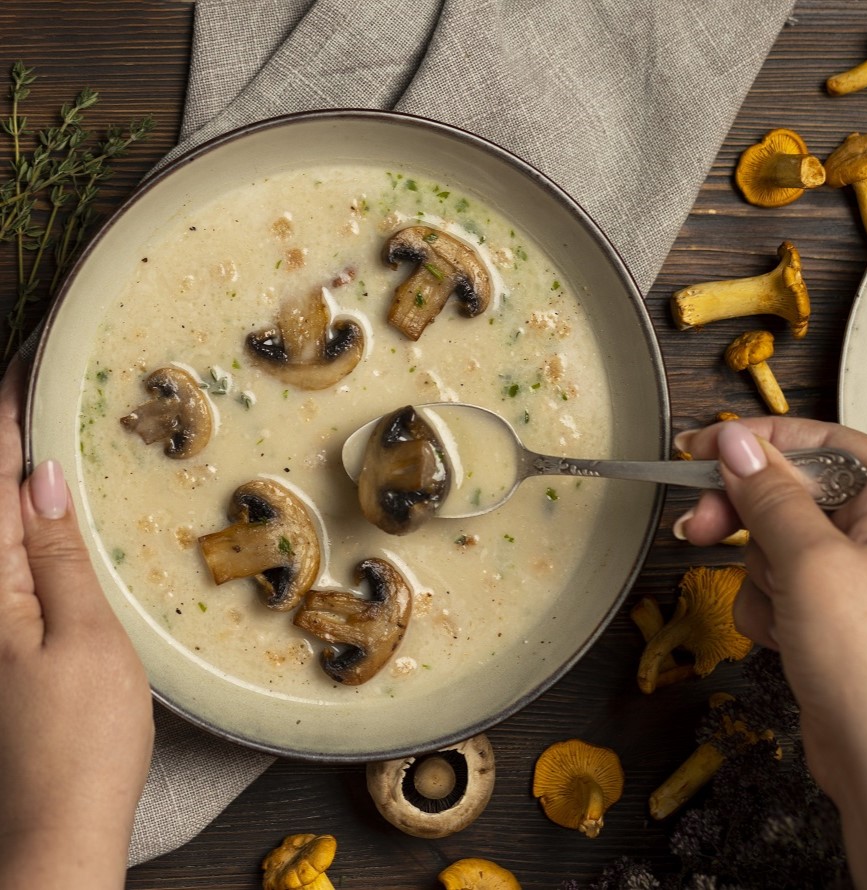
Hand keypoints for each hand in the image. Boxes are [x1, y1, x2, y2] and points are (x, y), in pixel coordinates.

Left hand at [0, 358, 153, 888]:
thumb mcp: (84, 638)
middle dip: (2, 439)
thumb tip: (40, 478)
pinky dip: (21, 519)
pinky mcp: (5, 640)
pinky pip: (8, 559)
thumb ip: (57, 556)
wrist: (58, 828)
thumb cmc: (81, 738)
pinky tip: (44, 509)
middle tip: (29, 384)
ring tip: (38, 431)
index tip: (23, 366)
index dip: (5, 422)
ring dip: (11, 475)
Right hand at [676, 417, 866, 889]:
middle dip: (744, 515)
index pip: (821, 441)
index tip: (700, 447)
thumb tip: (734, 441)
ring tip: (781, 610)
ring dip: (759, 575)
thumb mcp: (810, 562)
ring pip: (772, 542)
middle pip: (788, 492)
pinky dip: (765, 608)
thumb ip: (768, 495)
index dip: (758, 440)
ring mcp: (851, 575)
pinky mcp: (826, 612)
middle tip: (699, 526)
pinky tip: (785, 638)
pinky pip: (774, 585)